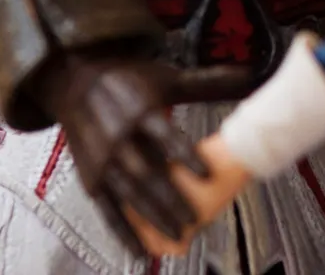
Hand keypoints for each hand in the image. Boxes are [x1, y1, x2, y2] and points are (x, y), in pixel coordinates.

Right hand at [29, 48, 253, 256]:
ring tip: (177, 235)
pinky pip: (108, 210)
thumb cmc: (129, 81)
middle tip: (194, 219)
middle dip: (171, 198)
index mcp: (140, 111)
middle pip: (148, 173)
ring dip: (152, 219)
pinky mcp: (92, 179)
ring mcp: (104, 161)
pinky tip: (140, 251)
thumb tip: (247, 73)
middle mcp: (119, 138)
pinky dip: (124, 233)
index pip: (165, 137)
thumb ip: (207, 83)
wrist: (77, 82)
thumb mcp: (167, 78)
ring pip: (130, 195)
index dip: (185, 156)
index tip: (207, 174)